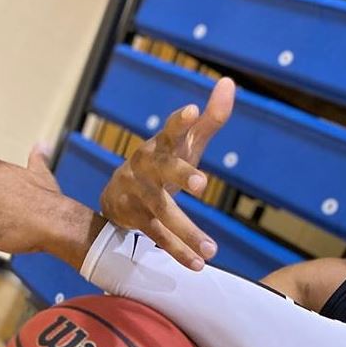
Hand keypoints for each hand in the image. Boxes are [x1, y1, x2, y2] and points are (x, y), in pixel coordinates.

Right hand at [100, 77, 234, 269]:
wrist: (116, 196)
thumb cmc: (162, 163)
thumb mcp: (185, 143)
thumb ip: (209, 119)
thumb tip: (228, 82)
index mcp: (161, 145)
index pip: (171, 129)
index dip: (180, 121)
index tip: (192, 111)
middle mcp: (147, 167)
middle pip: (165, 169)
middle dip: (182, 175)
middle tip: (202, 184)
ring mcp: (140, 195)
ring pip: (163, 212)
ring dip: (186, 231)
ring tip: (212, 249)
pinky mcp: (137, 220)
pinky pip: (159, 237)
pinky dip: (179, 251)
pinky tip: (199, 264)